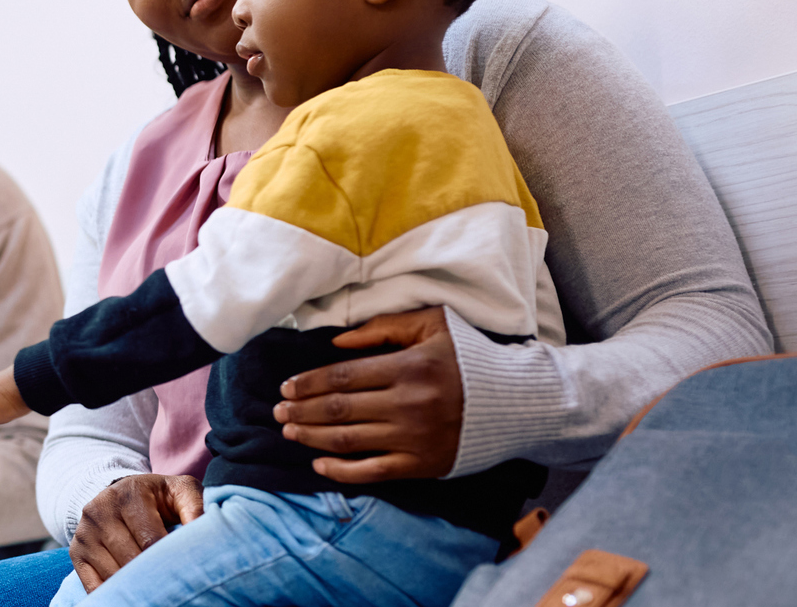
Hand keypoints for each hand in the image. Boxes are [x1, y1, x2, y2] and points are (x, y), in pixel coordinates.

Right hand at [67, 474, 203, 591]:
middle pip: (130, 560)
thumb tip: (204, 534)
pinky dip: (113, 595)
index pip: (150, 540)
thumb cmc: (158, 497)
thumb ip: (196, 508)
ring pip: (113, 576)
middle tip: (173, 586)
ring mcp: (84, 533)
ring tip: (156, 590)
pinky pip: (94, 586)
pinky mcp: (76, 552)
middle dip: (154, 576)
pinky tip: (132, 595)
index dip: (169, 560)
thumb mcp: (181, 491)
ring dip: (135, 588)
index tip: (185, 572)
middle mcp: (100, 511)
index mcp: (127, 494)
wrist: (120, 493)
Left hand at [274, 306, 462, 481]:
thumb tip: (335, 343)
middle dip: (301, 410)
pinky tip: (318, 465)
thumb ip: (382, 328)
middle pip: (338, 409)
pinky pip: (372, 472)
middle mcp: (408, 404)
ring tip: (288, 430)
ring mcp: (414, 438)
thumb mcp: (433, 325)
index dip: (308, 383)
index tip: (286, 386)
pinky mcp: (422, 465)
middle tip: (277, 410)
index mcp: (408, 367)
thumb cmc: (471, 358)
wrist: (519, 402)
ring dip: (310, 436)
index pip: (342, 376)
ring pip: (347, 440)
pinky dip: (341, 471)